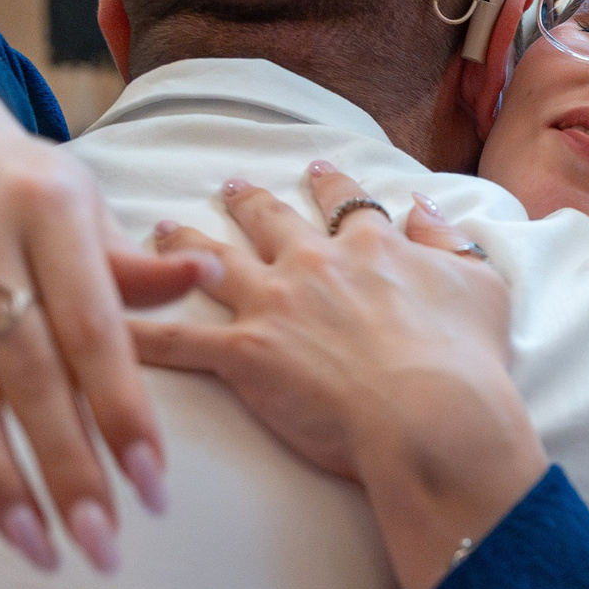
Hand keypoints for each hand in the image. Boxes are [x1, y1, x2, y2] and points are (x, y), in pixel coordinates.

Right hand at [0, 62, 206, 571]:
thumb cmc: (20, 179)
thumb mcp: (82, 201)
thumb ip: (132, 264)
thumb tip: (210, 283)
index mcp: (52, 212)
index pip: (96, 333)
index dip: (125, 416)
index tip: (154, 491)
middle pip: (30, 376)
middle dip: (69, 471)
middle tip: (101, 548)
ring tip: (36, 548)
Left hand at [131, 163, 546, 588]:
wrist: (434, 418)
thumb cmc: (467, 361)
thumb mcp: (481, 287)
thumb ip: (452, 243)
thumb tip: (429, 210)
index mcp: (373, 247)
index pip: (346, 203)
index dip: (329, 185)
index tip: (316, 170)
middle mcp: (316, 263)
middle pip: (270, 222)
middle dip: (247, 202)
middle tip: (229, 185)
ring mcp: (275, 305)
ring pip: (214, 263)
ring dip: (183, 244)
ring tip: (160, 228)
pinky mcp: (244, 355)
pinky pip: (177, 342)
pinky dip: (139, 333)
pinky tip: (107, 326)